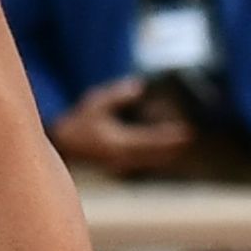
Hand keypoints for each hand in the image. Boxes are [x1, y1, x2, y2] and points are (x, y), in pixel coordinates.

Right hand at [49, 79, 194, 176]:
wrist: (61, 144)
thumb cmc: (77, 121)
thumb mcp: (94, 102)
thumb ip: (117, 95)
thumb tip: (139, 86)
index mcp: (117, 142)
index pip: (150, 140)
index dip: (169, 136)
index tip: (186, 132)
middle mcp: (121, 156)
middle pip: (154, 153)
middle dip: (171, 145)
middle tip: (189, 137)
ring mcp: (120, 163)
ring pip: (150, 158)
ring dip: (165, 151)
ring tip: (181, 143)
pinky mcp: (118, 164)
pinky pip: (143, 160)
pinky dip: (155, 154)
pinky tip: (165, 151)